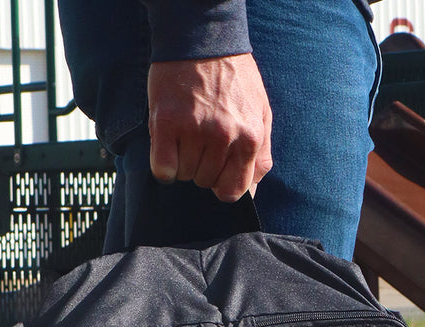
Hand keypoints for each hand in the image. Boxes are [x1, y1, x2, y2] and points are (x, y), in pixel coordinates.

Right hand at [147, 54, 272, 201]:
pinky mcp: (166, 122)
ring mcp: (194, 130)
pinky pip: (162, 167)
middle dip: (202, 167)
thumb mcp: (261, 113)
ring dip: (182, 162)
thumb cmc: (234, 77)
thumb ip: (260, 154)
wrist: (203, 38)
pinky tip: (168, 146)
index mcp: (249, 137)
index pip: (232, 191)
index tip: (217, 170)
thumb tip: (252, 191)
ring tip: (186, 134)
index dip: (222, 185)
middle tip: (200, 140)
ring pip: (184, 175)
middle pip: (205, 182)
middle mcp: (223, 136)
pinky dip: (163, 164)